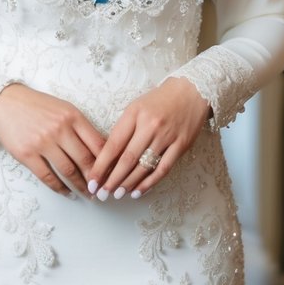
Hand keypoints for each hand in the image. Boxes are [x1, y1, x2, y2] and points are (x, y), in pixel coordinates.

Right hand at [0, 82, 106, 197]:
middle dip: (96, 179)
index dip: (108, 162)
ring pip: (68, 171)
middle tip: (103, 190)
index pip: (97, 143)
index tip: (113, 173)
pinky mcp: (27, 154)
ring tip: (88, 194)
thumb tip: (101, 150)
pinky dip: (60, 188)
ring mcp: (42, 142)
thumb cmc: (37, 105)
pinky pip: (47, 176)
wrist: (6, 101)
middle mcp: (59, 129)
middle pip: (85, 160)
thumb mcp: (63, 108)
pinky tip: (67, 193)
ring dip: (80, 186)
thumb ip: (81, 127)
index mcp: (72, 116)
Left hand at [88, 77, 210, 200]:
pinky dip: (149, 183)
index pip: (114, 144)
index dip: (101, 165)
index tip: (92, 180)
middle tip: (102, 193)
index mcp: (134, 113)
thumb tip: (109, 156)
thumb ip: (124, 128)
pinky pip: (163, 169)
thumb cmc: (160, 100)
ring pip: (144, 166)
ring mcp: (166, 136)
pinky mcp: (181, 145)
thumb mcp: (137, 106)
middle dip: (112, 179)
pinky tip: (138, 191)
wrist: (192, 90)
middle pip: (127, 159)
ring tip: (117, 194)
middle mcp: (150, 125)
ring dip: (128, 184)